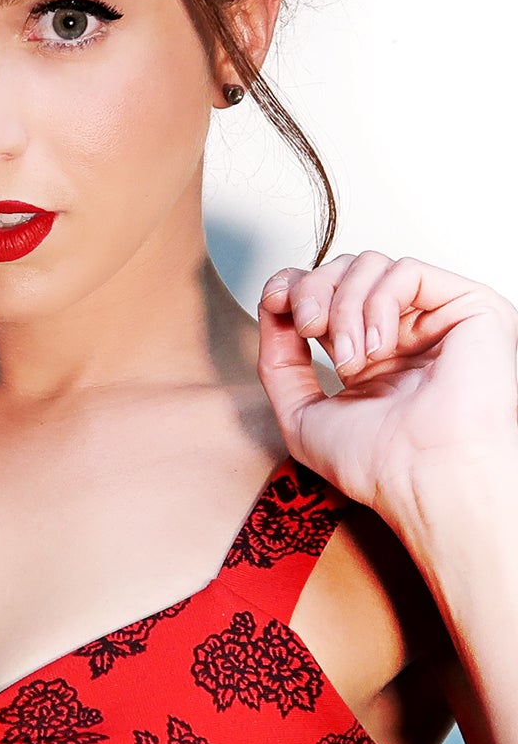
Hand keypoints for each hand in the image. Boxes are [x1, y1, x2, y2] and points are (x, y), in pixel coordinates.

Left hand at [256, 251, 517, 521]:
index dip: (295, 286)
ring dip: (344, 306)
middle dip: (313, 291)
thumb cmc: (378, 464)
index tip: (275, 302)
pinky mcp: (470, 307)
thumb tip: (273, 309)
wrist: (425, 478)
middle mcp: (405, 335)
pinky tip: (380, 348)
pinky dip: (378, 303)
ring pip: (371, 266)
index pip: (328, 292)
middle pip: (343, 270)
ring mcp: (437, 320)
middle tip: (309, 327)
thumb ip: (279, 362)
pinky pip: (406, 271)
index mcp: (371, 357)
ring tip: (353, 359)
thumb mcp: (301, 414)